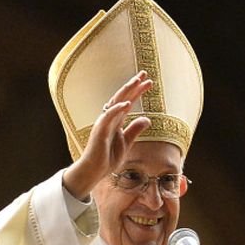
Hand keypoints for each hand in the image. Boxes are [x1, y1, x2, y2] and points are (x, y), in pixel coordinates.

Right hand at [63, 71, 152, 200]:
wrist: (95, 170)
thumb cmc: (108, 157)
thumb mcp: (127, 142)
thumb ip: (135, 130)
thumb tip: (147, 119)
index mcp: (117, 120)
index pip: (129, 101)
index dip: (138, 91)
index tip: (149, 81)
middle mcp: (110, 118)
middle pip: (123, 97)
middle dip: (134, 85)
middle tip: (144, 73)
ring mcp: (104, 123)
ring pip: (116, 103)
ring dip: (126, 91)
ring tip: (136, 81)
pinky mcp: (100, 131)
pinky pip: (109, 117)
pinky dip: (117, 109)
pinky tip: (127, 103)